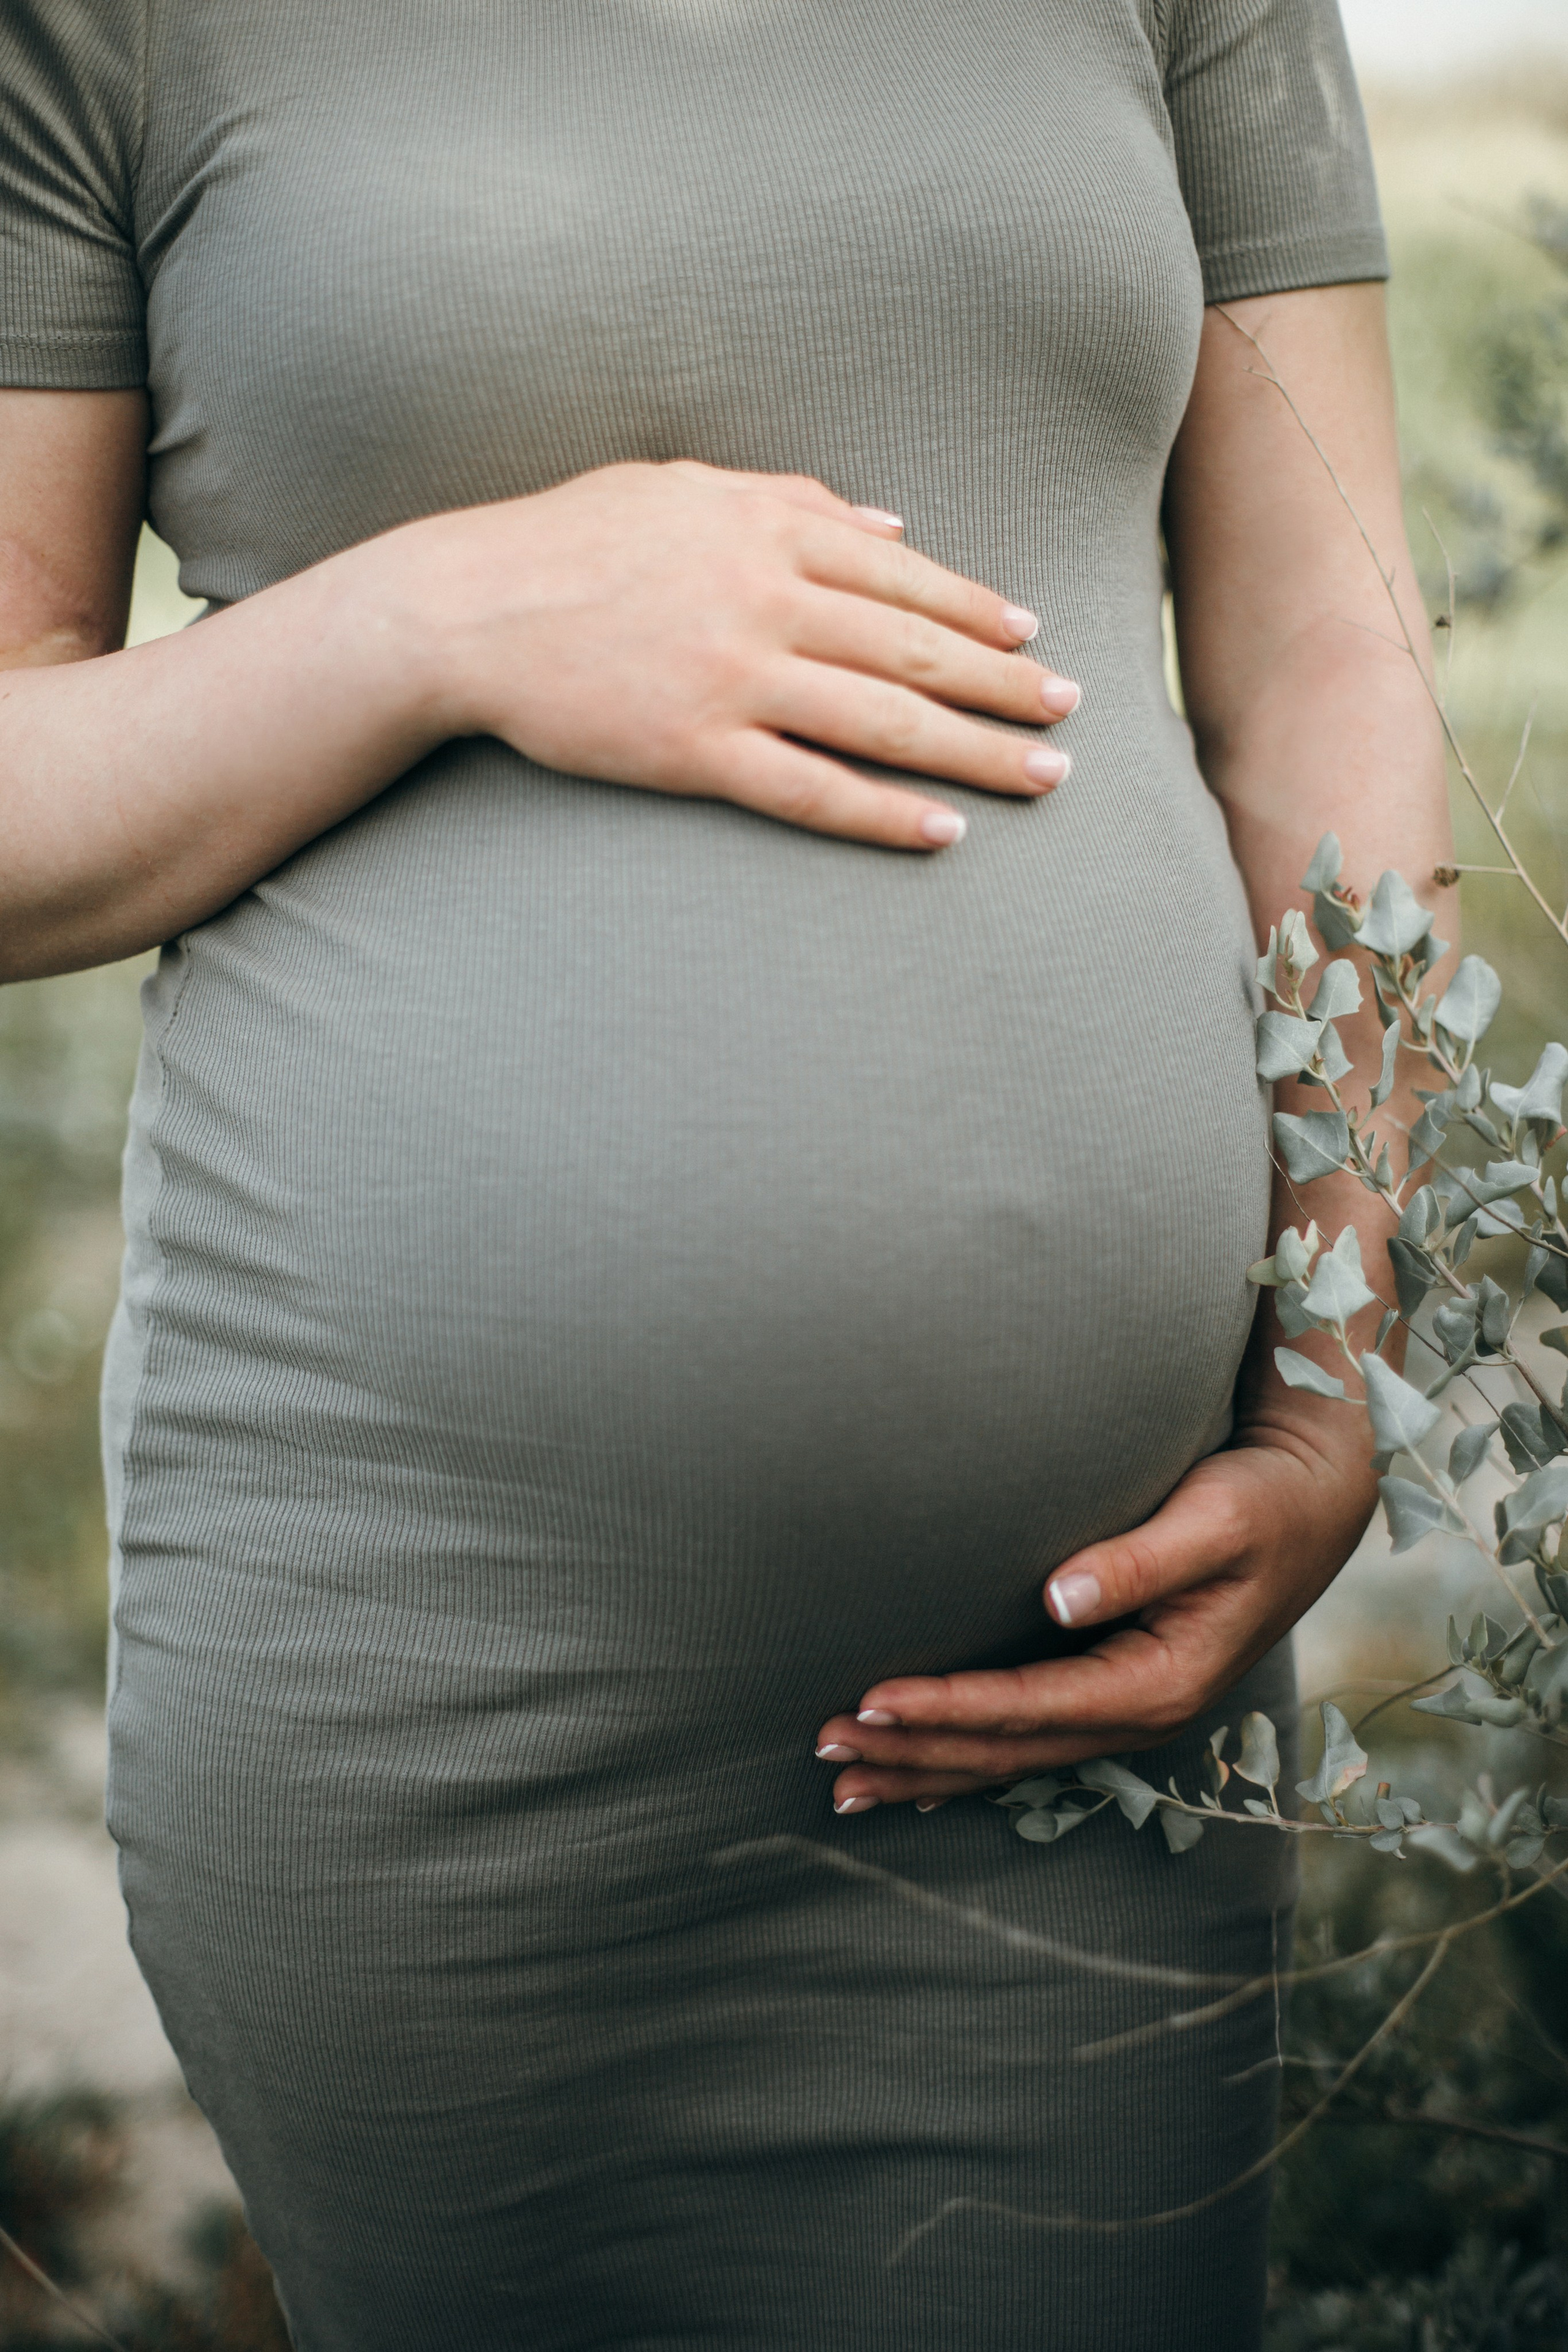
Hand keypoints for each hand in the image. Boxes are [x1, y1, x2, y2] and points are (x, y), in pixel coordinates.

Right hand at [407, 460, 1078, 848]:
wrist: (463, 610)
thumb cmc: (568, 541)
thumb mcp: (679, 486)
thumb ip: (788, 498)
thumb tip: (887, 523)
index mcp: (764, 526)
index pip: (902, 572)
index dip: (976, 608)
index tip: (1030, 636)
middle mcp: (763, 599)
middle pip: (914, 648)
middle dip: (1005, 684)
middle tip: (1073, 711)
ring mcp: (733, 679)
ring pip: (882, 720)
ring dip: (975, 752)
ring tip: (1043, 774)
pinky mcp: (695, 752)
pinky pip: (811, 790)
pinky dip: (883, 812)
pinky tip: (942, 832)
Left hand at [813, 1407, 1376, 1811]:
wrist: (1318, 1499)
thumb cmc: (1263, 1498)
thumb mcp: (1213, 1521)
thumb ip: (1139, 1560)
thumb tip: (1059, 1596)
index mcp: (1162, 1683)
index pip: (1029, 1709)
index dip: (946, 1709)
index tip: (868, 1700)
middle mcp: (1141, 1711)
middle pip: (1007, 1750)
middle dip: (912, 1754)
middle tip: (822, 1747)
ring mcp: (1129, 1708)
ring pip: (1010, 1757)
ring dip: (926, 1770)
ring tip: (842, 1782)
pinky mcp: (1117, 1687)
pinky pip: (1028, 1740)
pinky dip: (965, 1758)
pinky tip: (915, 1774)